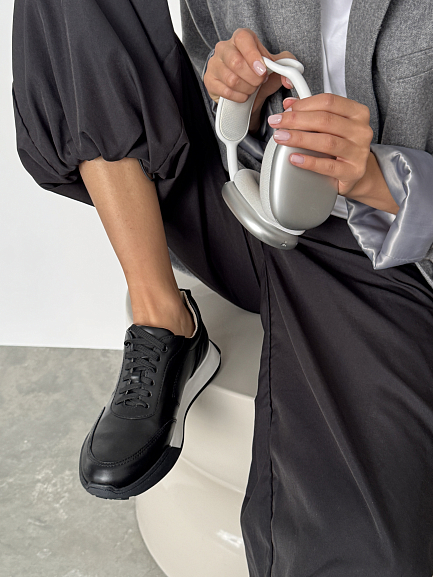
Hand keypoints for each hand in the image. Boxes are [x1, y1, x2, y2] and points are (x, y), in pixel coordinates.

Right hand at [203, 28, 295, 132]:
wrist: (243, 91)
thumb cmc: (257, 75)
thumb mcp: (273, 68)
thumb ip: (286, 67)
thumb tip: (290, 77)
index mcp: (241, 38)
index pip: (244, 40)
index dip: (253, 56)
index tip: (262, 71)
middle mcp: (225, 48)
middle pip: (236, 62)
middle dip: (252, 78)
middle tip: (259, 83)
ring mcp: (215, 64)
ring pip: (231, 79)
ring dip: (246, 88)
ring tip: (251, 89)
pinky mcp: (209, 80)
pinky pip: (224, 90)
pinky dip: (238, 96)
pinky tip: (243, 95)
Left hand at [267, 93, 398, 213]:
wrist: (356, 173)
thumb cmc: (342, 146)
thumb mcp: (331, 126)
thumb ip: (312, 112)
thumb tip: (289, 104)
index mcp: (357, 113)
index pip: (328, 102)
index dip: (304, 104)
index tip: (285, 110)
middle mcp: (361, 131)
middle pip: (325, 120)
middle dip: (296, 120)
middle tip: (276, 122)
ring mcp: (359, 152)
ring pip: (326, 142)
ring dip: (299, 138)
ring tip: (281, 138)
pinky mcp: (353, 172)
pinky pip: (328, 166)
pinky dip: (309, 162)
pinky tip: (294, 158)